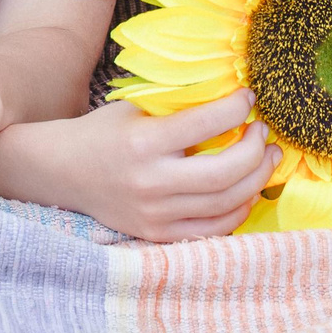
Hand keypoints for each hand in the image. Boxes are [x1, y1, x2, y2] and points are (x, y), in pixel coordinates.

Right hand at [12, 91, 283, 241]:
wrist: (64, 172)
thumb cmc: (105, 132)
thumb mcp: (136, 108)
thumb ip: (180, 108)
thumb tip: (232, 101)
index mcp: (144, 142)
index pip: (206, 123)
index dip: (237, 108)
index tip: (248, 98)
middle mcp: (152, 182)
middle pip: (225, 171)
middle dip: (256, 149)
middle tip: (263, 132)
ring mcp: (155, 214)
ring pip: (226, 203)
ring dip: (256, 179)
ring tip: (267, 158)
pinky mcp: (158, 234)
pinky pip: (213, 229)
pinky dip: (238, 210)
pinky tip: (247, 190)